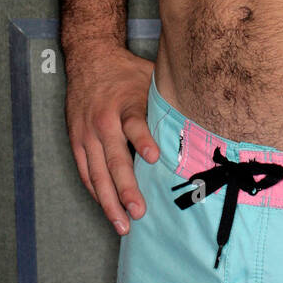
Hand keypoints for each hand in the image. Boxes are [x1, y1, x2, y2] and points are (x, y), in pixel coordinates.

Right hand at [64, 45, 158, 234]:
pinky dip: (96, 192)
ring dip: (109, 201)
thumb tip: (206, 113)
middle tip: (138, 211)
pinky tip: (108, 209)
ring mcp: (86, 133)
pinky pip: (85, 172)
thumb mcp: (150, 77)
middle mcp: (103, 121)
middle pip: (113, 158)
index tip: (154, 158)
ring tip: (123, 224)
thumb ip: (169, 99)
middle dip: (126, 188)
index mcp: (126, 103)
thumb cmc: (127, 72)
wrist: (89, 58)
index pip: (134, 123)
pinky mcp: (76, 141)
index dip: (143, 140)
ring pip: (96, 173)